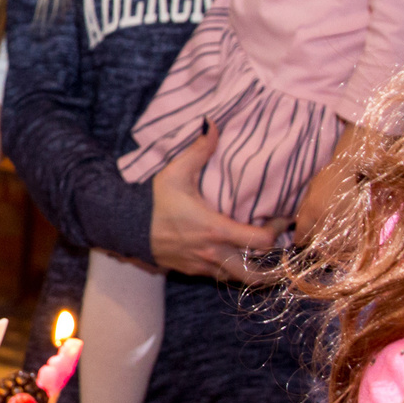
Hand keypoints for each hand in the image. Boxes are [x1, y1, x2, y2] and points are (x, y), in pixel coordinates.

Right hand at [148, 124, 280, 279]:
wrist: (123, 225)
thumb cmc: (152, 199)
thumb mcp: (176, 172)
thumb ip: (199, 149)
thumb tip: (212, 124)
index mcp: (215, 229)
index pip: (261, 241)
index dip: (277, 231)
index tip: (281, 219)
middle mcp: (212, 253)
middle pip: (254, 275)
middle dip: (272, 266)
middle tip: (279, 246)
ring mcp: (201, 266)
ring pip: (237, 279)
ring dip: (252, 269)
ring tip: (260, 253)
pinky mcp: (191, 271)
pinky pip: (219, 277)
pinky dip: (231, 269)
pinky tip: (234, 253)